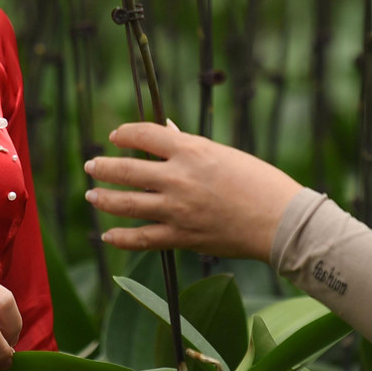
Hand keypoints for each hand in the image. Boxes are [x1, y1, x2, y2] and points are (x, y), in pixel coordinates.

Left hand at [83, 121, 303, 262]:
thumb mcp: (225, 154)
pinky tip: (108, 235)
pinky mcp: (182, 237)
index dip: (124, 134)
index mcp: (192, 150)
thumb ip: (190, 146)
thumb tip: (167, 132)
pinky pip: (142, 238)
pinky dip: (121, 238)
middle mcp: (178, 178)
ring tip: (92, 195)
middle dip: (103, 166)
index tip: (116, 136)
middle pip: (126, 169)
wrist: (280, 221)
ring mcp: (177, 209)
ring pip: (126, 203)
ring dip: (103, 198)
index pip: (144, 135)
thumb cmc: (260, 182)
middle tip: (92, 165)